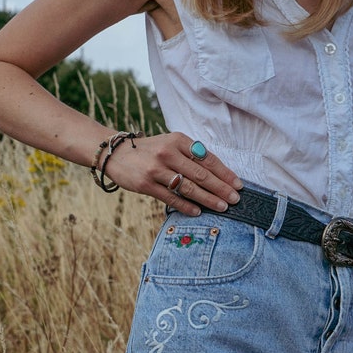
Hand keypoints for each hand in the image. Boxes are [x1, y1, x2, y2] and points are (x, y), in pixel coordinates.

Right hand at [103, 133, 241, 214]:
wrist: (115, 154)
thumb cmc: (149, 151)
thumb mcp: (170, 143)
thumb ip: (190, 155)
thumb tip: (218, 174)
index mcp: (178, 140)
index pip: (207, 158)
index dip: (224, 172)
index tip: (238, 184)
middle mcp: (168, 153)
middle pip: (200, 174)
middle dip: (221, 188)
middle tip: (236, 199)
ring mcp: (156, 169)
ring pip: (188, 187)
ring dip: (208, 199)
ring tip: (222, 207)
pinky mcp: (145, 184)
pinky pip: (170, 198)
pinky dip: (186, 206)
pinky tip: (198, 211)